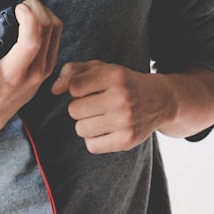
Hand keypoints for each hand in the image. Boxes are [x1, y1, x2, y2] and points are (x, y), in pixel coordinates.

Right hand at [0, 0, 61, 128]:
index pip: (31, 43)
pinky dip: (48, 22)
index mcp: (12, 73)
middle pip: (47, 31)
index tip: (17, 7)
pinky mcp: (50, 65)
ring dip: (44, 13)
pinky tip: (34, 18)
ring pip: (55, 31)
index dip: (29, 19)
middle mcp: (33, 72)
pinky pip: (57, 37)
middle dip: (36, 9)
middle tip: (21, 3)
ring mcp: (45, 69)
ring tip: (27, 8)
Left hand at [50, 61, 176, 153]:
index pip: (74, 87)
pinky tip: (106, 129)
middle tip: (96, 104)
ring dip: (86, 124)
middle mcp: (121, 97)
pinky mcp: (127, 141)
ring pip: (80, 129)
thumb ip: (73, 72)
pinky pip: (91, 145)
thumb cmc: (123, 82)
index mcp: (114, 74)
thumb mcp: (102, 68)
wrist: (160, 100)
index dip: (77, 89)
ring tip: (101, 117)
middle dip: (80, 107)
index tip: (89, 89)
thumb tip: (53, 90)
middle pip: (74, 110)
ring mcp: (125, 121)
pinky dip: (95, 139)